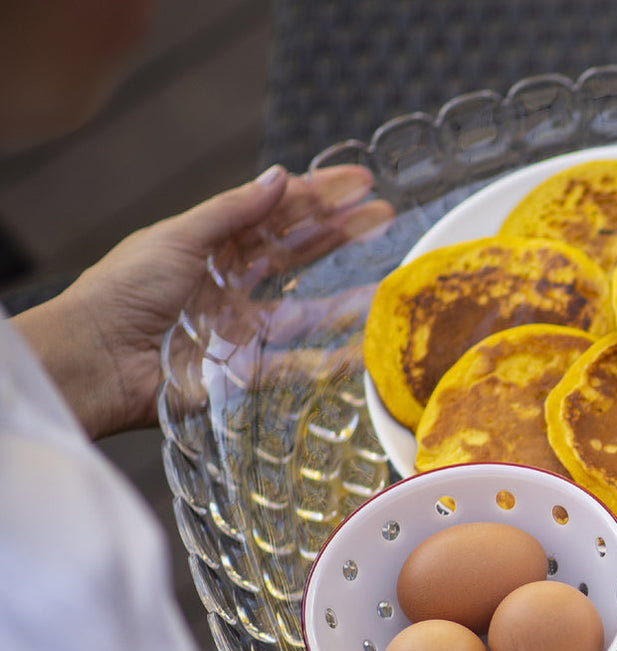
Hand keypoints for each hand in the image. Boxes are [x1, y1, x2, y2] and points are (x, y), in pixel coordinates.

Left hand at [14, 164, 392, 438]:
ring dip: (343, 297)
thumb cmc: (124, 291)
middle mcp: (229, 285)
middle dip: (339, 234)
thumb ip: (233, 212)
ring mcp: (240, 329)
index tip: (359, 184)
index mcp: (210, 246)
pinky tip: (359, 347)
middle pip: (295, 254)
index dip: (317, 197)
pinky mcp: (243, 372)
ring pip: (303, 310)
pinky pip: (294, 364)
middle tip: (384, 217)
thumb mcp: (178, 237)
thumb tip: (280, 178)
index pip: (274, 214)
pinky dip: (328, 359)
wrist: (98, 359)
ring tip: (384, 284)